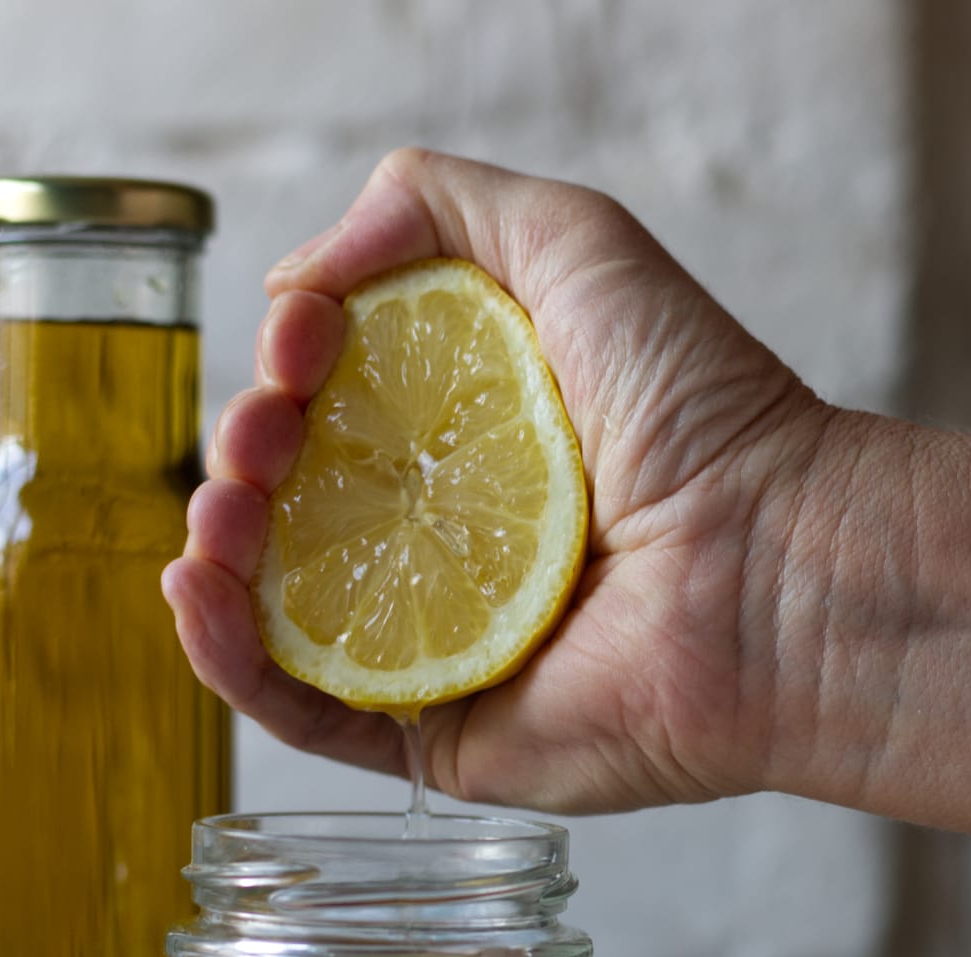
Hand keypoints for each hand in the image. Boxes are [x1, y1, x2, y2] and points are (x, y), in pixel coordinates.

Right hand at [162, 149, 828, 812]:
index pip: (329, 404)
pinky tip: (194, 588)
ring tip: (222, 505)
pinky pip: (304, 711)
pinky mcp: (439, 738)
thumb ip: (436, 203)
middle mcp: (449, 540)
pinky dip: (225, 656)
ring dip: (215, 547)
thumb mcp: (573, 240)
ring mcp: (440, 644)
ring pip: (276, 608)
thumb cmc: (703, 408)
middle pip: (289, 503)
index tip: (300, 342)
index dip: (289, 367)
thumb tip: (299, 276)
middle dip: (243, 453)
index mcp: (474, 437)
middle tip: (260, 432)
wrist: (776, 563)